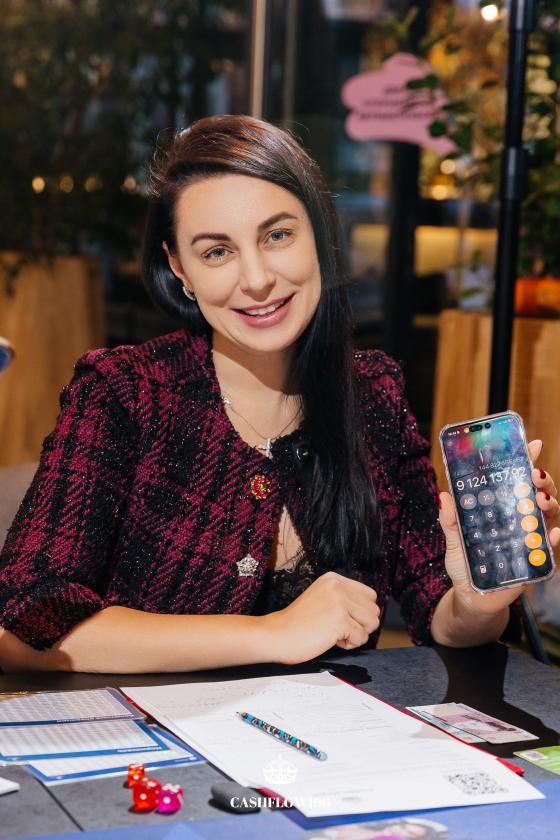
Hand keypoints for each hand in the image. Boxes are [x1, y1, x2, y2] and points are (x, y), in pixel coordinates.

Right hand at [264, 571, 379, 665]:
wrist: (276, 635)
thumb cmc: (298, 623)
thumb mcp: (322, 598)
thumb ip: (344, 598)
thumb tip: (372, 612)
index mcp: (334, 579)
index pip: (370, 595)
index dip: (360, 613)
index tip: (341, 619)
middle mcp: (338, 586)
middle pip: (374, 609)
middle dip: (361, 624)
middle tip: (339, 629)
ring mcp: (339, 602)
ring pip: (372, 623)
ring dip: (357, 634)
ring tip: (336, 634)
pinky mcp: (339, 620)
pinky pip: (361, 637)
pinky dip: (350, 644)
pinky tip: (332, 641)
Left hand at [439, 439, 559, 619]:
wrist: (470, 598)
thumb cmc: (466, 565)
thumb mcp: (453, 538)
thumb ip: (449, 519)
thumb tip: (443, 495)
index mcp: (502, 510)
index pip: (517, 482)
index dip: (526, 462)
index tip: (531, 444)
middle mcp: (519, 522)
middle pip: (539, 495)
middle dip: (542, 481)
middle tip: (535, 474)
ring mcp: (529, 541)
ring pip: (548, 517)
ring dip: (548, 503)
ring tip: (539, 497)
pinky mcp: (533, 563)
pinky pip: (548, 550)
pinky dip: (552, 540)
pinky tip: (552, 532)